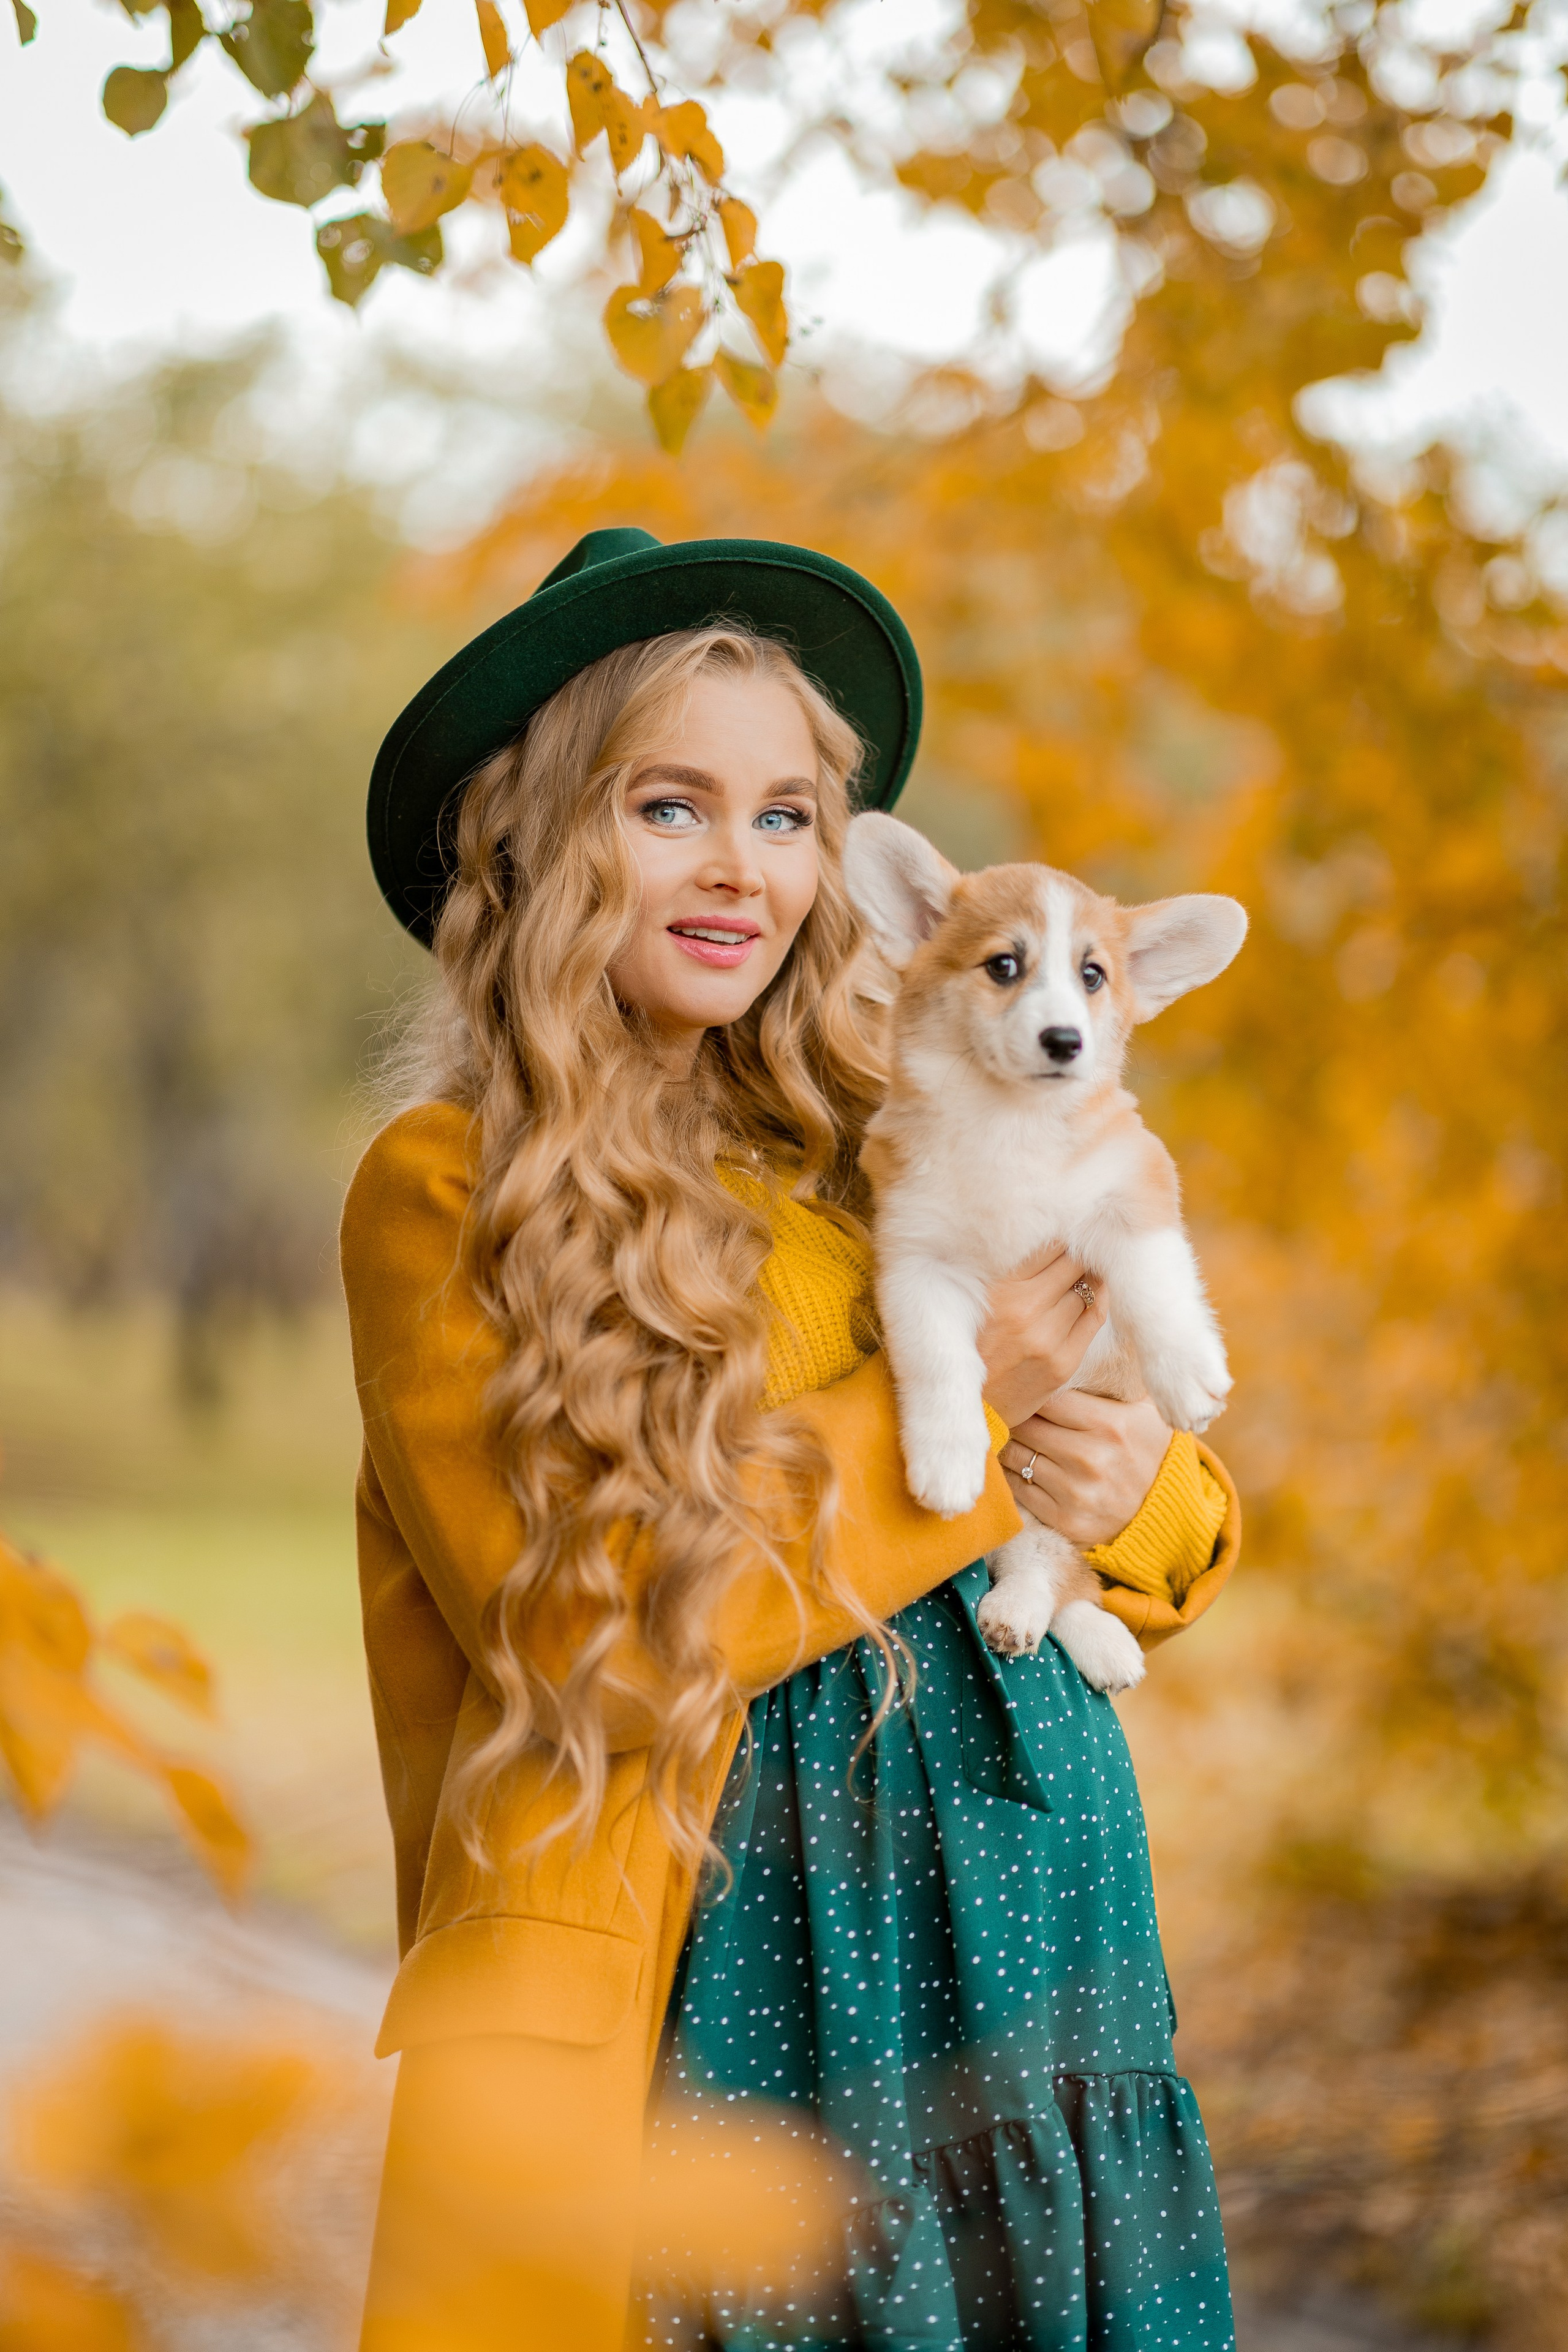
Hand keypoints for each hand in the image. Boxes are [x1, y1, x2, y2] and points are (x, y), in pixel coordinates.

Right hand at [978, 1245, 1106, 1428]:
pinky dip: (1099, 1299)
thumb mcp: (973, 1302)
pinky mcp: (1064, 1362)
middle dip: (1077, 1252)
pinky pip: (1095, 1316)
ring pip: (1086, 1287)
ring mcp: (1047, 1338)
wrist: (972, 1409)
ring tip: (1084, 1270)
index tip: (1062, 1234)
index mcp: (996, 1291)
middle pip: (1070, 1262)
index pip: (1044, 1246)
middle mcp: (1023, 1310)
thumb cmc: (971, 1348)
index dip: (1058, 1237)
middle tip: (1079, 1247)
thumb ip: (1005, 1273)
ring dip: (1088, 1275)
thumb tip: (1047, 1241)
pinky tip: (1096, 1291)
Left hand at [1001, 1393, 1171, 1549]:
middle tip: (1009, 1411)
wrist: (1165, 1513)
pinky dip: (1011, 1476)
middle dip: (1016, 1417)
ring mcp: (1077, 1491)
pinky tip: (1017, 1466)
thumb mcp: (1144, 1412)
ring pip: (1017, 1456)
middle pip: (1027, 1425)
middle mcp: (1092, 1457)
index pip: (1049, 1397)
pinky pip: (1018, 1489)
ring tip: (1012, 1437)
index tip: (1028, 1391)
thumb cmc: (1147, 1452)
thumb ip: (1116, 1380)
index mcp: (1111, 1424)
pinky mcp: (1065, 1519)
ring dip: (1010, 1445)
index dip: (1035, 1392)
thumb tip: (1081, 1346)